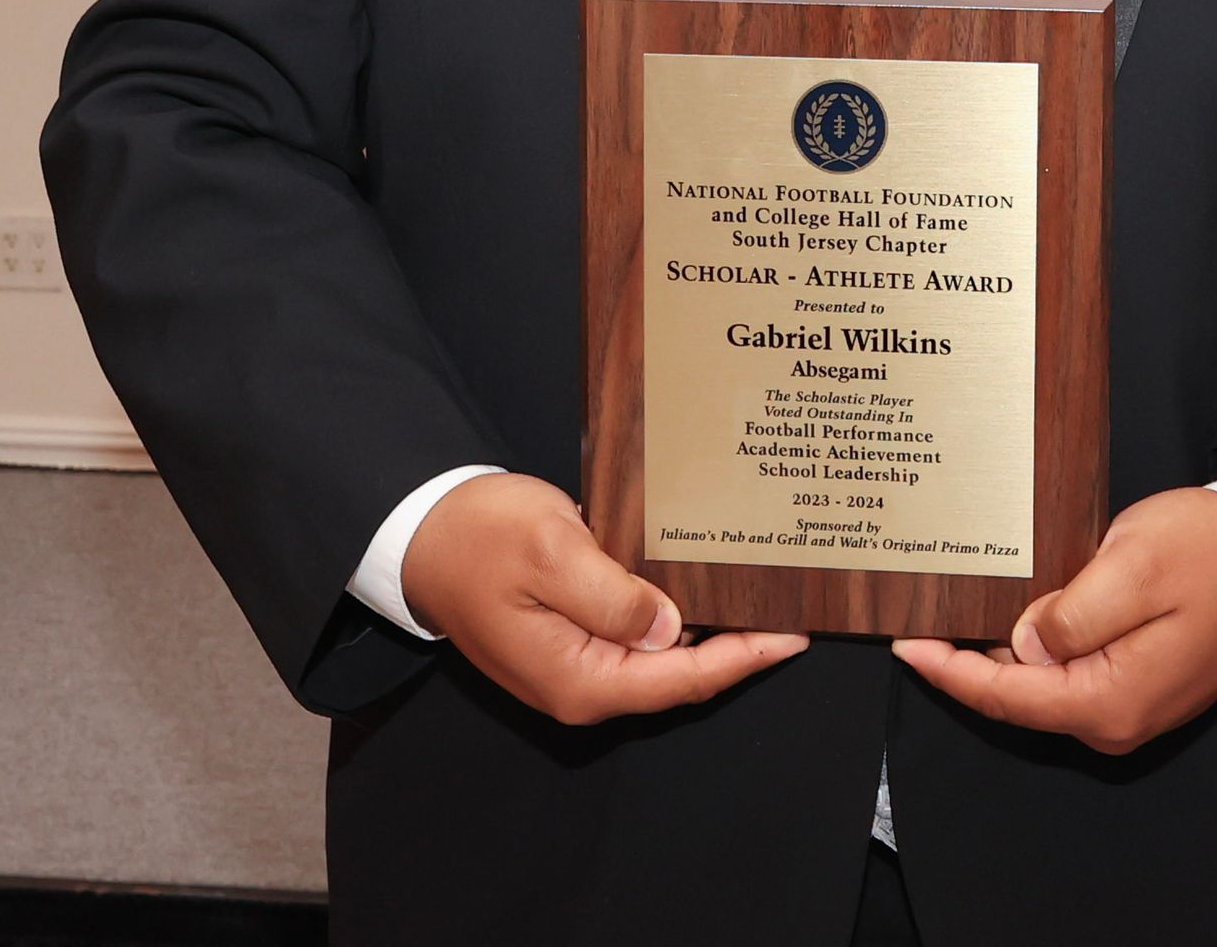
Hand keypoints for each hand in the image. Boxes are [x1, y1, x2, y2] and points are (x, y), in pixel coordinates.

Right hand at [401, 471, 806, 722]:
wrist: (423, 532)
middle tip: (789, 606)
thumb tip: (669, 626)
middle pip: (679, 675)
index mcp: (580, 679)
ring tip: (760, 591)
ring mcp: (577, 662)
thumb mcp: (552, 555)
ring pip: (662, 653)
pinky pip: (638, 633)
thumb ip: (613, 596)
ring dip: (709, 626)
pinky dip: (676, 611)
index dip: (743, 658)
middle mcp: (583, 684)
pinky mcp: (573, 635)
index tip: (792, 636)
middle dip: (737, 645)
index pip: (681, 680)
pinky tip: (703, 580)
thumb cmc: (481, 539)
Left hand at [891, 487, 1216, 755]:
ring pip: (1042, 683)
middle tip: (916, 619)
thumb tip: (1025, 642)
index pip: (1009, 697)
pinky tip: (1010, 610)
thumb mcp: (1136, 566)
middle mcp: (1118, 716)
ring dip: (999, 651)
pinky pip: (1069, 670)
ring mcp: (1131, 701)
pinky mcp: (1140, 677)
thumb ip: (1075, 612)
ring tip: (950, 612)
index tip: (905, 644)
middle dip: (965, 663)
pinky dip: (1033, 645)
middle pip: (1019, 698)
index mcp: (1112, 700)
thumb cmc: (1216, 553)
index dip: (950, 673)